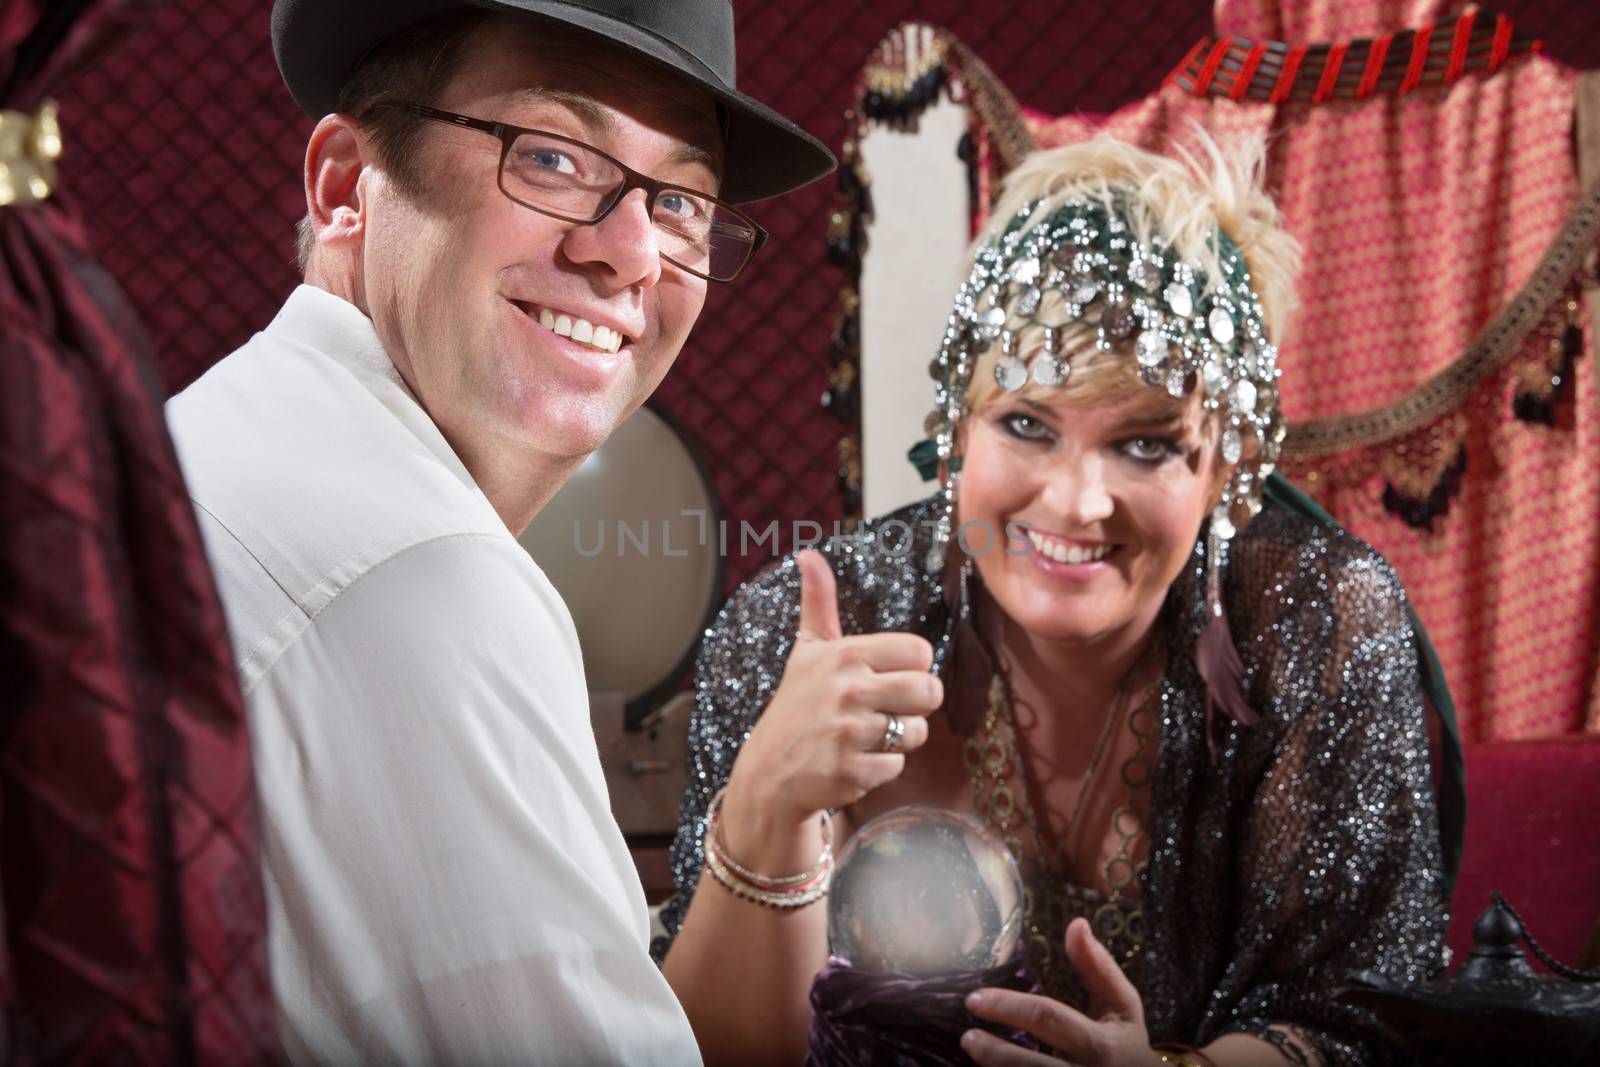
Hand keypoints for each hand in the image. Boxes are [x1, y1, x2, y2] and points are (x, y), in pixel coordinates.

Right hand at [719, 550, 941, 870]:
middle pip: (930, 691)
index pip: (921, 653)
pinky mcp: (852, 772)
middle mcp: (848, 691)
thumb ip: (818, 602)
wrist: (768, 772)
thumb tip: (808, 554)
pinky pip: (898, 766)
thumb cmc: (797, 704)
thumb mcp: (807, 651)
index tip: (887, 677)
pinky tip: (852, 760)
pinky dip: (880, 768)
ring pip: (918, 732)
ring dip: (898, 739)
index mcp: (845, 655)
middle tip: (886, 709)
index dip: (911, 668)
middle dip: (916, 705)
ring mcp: (850, 734)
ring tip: (864, 736)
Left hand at [961, 918, 1160, 1066]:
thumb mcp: (1123, 1007)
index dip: (1009, 1007)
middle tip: (967, 1037)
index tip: (975, 999)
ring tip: (972, 1054)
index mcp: (1102, 1044)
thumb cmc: (1128, 1047)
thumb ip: (1098, 967)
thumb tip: (1076, 923)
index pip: (1049, 1019)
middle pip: (1034, 1064)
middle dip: (996, 1052)